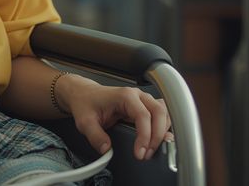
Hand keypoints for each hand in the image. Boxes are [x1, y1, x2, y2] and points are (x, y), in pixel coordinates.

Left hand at [57, 75, 171, 160]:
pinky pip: (161, 115)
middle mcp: (137, 95)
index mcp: (124, 96)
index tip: (140, 152)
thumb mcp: (85, 121)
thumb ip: (95, 136)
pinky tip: (158, 139)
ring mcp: (143, 100)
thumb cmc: (86, 103)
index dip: (145, 136)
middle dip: (157, 136)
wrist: (84, 94)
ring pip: (164, 113)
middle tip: (147, 153)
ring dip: (162, 131)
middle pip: (159, 113)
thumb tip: (107, 149)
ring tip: (152, 149)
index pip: (143, 116)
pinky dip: (163, 127)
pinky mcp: (144, 106)